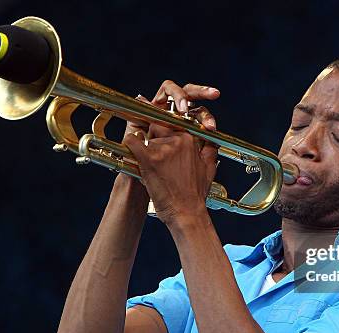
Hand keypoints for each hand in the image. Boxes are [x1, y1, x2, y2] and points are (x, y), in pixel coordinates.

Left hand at [123, 80, 220, 223]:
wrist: (186, 213)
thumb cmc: (195, 195)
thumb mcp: (209, 168)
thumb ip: (209, 149)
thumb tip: (210, 140)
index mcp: (191, 140)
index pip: (176, 120)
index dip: (166, 118)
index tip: (158, 113)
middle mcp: (178, 140)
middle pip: (160, 124)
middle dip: (154, 130)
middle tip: (150, 135)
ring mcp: (164, 148)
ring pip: (148, 134)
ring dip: (146, 144)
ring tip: (149, 159)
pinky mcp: (150, 159)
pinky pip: (133, 142)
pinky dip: (130, 142)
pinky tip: (129, 143)